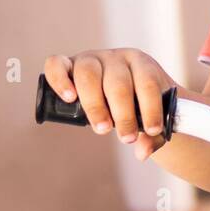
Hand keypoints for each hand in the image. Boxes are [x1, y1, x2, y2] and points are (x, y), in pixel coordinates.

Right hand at [43, 48, 175, 162]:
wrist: (124, 88)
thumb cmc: (141, 103)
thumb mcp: (153, 117)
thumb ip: (153, 136)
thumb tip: (142, 152)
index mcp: (142, 64)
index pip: (148, 83)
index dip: (151, 108)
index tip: (152, 130)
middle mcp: (116, 58)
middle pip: (118, 83)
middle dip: (123, 114)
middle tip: (127, 138)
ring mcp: (91, 58)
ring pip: (89, 76)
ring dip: (95, 106)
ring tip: (102, 128)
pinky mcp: (68, 63)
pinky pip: (56, 65)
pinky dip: (60, 80)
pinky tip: (69, 99)